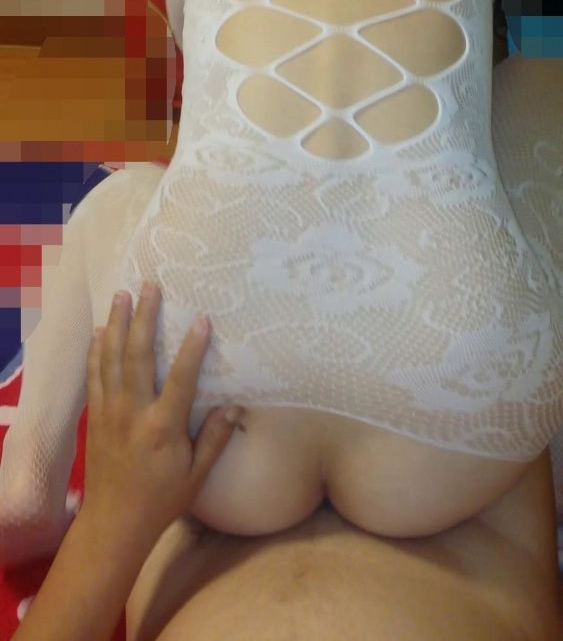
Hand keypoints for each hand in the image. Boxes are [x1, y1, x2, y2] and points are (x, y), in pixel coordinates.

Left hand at [82, 283, 242, 540]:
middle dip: (142, 317)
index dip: (192, 348)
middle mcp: (133, 412)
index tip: (202, 319)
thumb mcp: (197, 474)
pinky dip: (96, 350)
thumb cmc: (161, 499)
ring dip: (115, 324)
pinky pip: (94, 375)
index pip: (180, 378)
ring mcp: (109, 411)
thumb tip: (235, 404)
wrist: (114, 522)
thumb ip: (214, 437)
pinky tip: (99, 331)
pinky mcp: (95, 415)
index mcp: (162, 427)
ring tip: (120, 295)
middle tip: (148, 286)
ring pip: (110, 358)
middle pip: (136, 355)